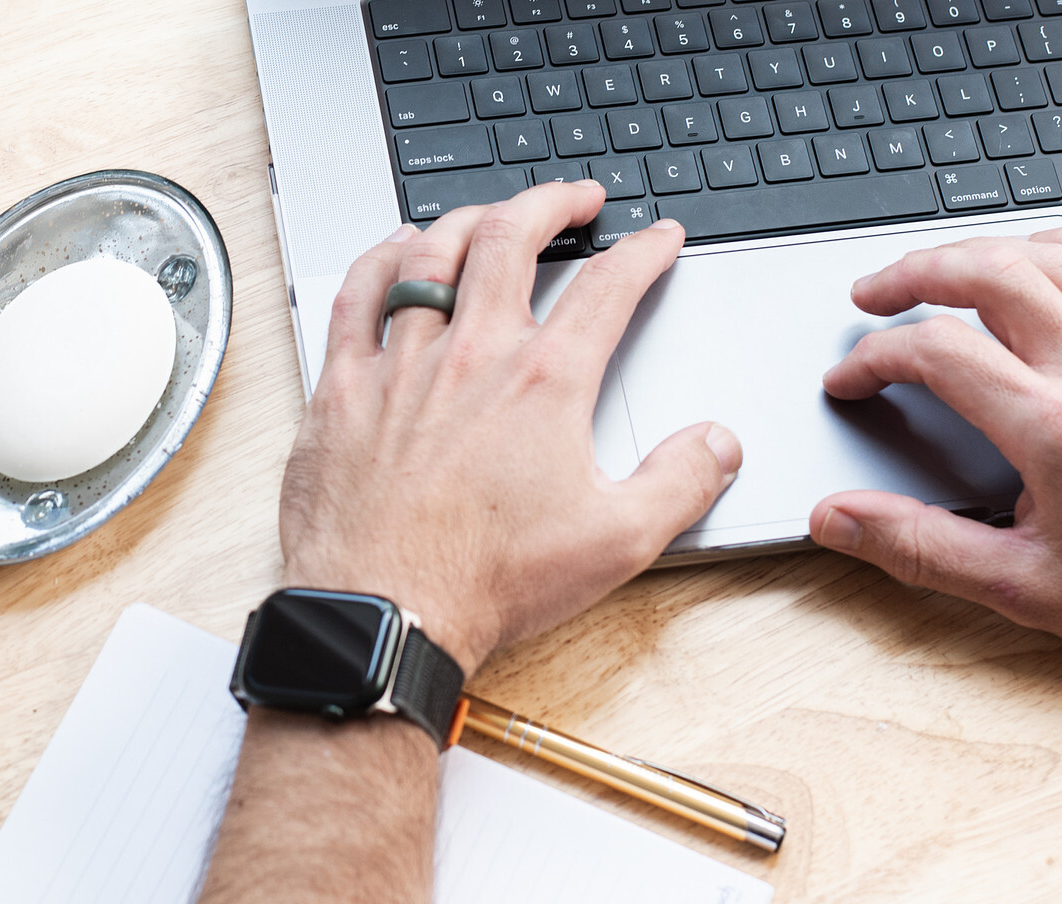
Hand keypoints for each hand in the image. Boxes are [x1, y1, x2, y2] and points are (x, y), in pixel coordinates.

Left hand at [278, 182, 741, 674]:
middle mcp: (471, 355)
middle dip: (552, 202)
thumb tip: (718, 441)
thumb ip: (680, 481)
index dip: (642, 251)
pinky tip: (396, 251)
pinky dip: (381, 261)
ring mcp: (401, 364)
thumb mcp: (617, 541)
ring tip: (491, 214)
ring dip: (469, 219)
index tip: (656, 239)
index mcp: (543, 383)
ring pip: (432, 254)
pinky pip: (358, 297)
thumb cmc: (488, 580)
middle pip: (512, 238)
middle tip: (575, 198)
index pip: (607, 287)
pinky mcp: (343, 388)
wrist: (385, 612)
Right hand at [810, 228, 1061, 653]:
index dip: (872, 358)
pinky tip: (1039, 269)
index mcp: (1056, 427)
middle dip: (913, 272)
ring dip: (982, 251)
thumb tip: (837, 521)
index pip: (934, 350)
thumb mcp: (1029, 586)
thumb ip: (921, 548)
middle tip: (874, 294)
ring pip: (1053, 250)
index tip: (851, 380)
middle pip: (987, 271)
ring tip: (944, 271)